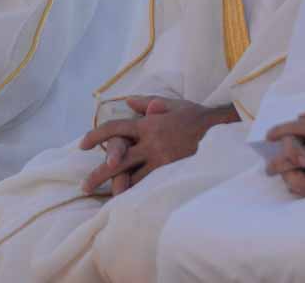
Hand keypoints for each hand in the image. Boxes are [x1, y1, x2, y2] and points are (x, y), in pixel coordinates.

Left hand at [78, 97, 235, 194]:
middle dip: (99, 173)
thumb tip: (128, 102)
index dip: (97, 136)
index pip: (115, 129)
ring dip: (117, 188)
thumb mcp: (172, 104)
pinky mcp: (173, 173)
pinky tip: (128, 203)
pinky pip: (152, 185)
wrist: (223, 130)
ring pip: (134, 177)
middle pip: (118, 159)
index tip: (81, 145)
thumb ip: (148, 101)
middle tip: (84, 186)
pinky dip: (139, 193)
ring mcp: (162, 160)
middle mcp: (151, 143)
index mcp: (148, 124)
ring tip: (103, 199)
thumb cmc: (197, 117)